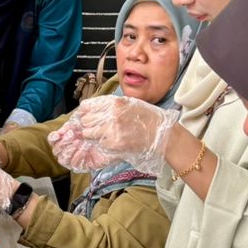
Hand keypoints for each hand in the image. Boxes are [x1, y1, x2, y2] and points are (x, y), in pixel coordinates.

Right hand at [48, 118, 110, 172]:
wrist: (120, 136)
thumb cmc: (105, 126)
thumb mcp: (90, 117)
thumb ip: (77, 118)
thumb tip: (68, 124)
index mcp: (68, 136)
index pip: (54, 139)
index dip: (54, 137)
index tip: (58, 134)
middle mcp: (70, 147)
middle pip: (56, 149)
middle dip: (62, 142)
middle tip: (72, 135)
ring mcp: (76, 157)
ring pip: (62, 158)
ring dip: (68, 149)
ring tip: (78, 142)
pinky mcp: (84, 164)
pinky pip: (73, 164)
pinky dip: (76, 156)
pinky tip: (83, 148)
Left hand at [51, 99, 178, 173]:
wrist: (162, 134)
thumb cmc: (147, 118)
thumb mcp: (128, 103)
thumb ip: (110, 106)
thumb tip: (89, 111)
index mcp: (115, 102)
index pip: (86, 106)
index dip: (85, 113)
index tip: (86, 117)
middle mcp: (111, 114)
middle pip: (85, 120)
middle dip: (88, 125)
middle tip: (96, 129)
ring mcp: (112, 129)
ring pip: (88, 133)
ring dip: (93, 136)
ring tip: (104, 136)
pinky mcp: (114, 143)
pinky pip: (98, 144)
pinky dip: (102, 145)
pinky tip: (111, 143)